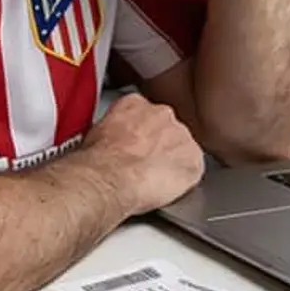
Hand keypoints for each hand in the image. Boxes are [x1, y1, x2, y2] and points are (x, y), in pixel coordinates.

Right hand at [78, 93, 204, 215]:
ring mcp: (181, 136)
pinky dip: (184, 179)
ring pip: (181, 148)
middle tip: (143, 163)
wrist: (110, 177)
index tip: (134, 144)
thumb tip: (112, 140)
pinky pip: (193, 169)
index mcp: (136, 103)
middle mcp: (163, 114)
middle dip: (159, 144)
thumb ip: (114, 129)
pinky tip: (167, 187)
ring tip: (154, 178)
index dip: (140, 132)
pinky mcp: (193, 161)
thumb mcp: (96, 132)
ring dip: (172, 161)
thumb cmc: (99, 160)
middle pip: (167, 128)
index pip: (145, 113)